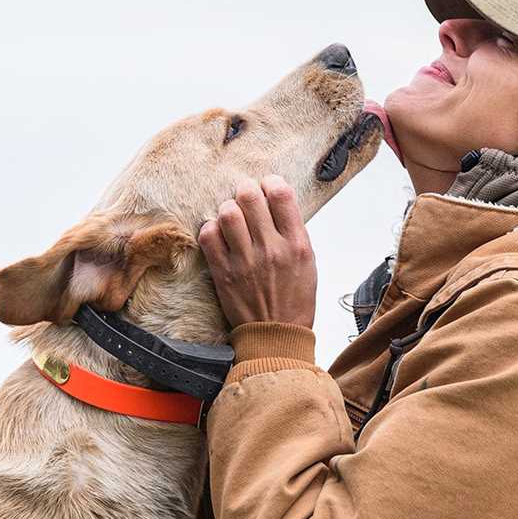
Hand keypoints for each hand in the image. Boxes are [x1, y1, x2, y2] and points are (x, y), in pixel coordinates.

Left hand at [198, 175, 316, 328]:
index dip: (271, 182)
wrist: (276, 336)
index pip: (281, 195)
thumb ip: (293, 232)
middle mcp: (271, 249)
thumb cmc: (294, 299)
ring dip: (228, 208)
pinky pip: (209, 236)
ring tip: (232, 216)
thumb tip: (275, 203)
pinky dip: (211, 229)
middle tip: (245, 197)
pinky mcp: (223, 273)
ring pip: (227, 213)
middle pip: (250, 196)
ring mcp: (245, 261)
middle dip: (246, 190)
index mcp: (297, 244)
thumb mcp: (308, 262)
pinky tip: (219, 235)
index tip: (267, 186)